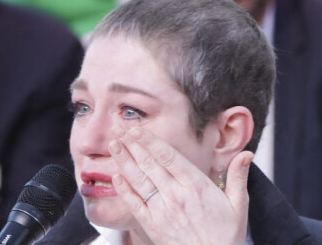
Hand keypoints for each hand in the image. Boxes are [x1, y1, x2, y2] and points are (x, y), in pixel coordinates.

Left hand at [108, 127, 252, 244]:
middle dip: (131, 143)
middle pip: (149, 164)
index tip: (136, 129)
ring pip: (139, 180)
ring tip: (113, 144)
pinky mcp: (152, 225)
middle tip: (117, 127)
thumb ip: (238, 176)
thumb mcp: (239, 206)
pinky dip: (124, 189)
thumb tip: (248, 154)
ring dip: (124, 160)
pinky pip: (135, 204)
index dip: (150, 141)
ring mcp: (162, 210)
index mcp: (195, 186)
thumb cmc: (225, 237)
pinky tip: (117, 175)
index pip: (168, 156)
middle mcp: (176, 195)